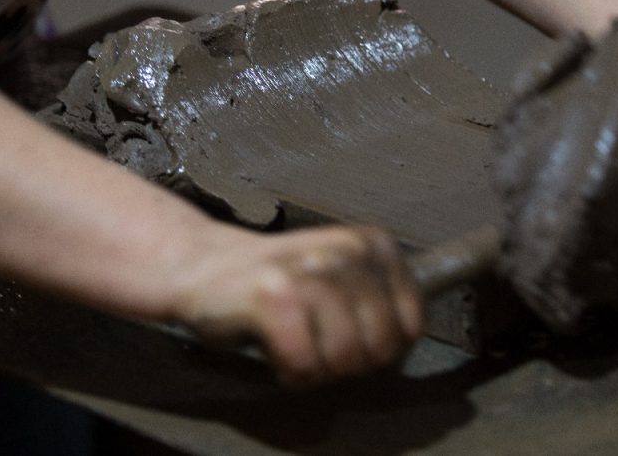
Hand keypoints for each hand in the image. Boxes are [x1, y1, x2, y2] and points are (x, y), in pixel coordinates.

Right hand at [174, 225, 421, 386]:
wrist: (206, 267)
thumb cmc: (281, 285)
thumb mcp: (345, 281)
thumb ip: (383, 307)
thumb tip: (407, 343)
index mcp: (373, 244)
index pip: (410, 326)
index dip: (379, 350)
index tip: (348, 336)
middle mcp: (347, 250)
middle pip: (379, 348)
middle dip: (347, 363)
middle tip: (316, 344)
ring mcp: (310, 269)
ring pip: (344, 358)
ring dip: (316, 369)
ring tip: (295, 344)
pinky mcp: (273, 294)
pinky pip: (304, 364)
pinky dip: (289, 372)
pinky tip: (275, 349)